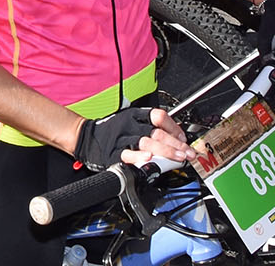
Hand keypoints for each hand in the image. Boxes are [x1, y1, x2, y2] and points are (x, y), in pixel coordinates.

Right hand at [72, 105, 189, 168]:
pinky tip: (149, 158)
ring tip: (179, 157)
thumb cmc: (111, 130)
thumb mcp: (130, 120)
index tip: (183, 138)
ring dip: (166, 151)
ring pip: (147, 142)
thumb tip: (174, 137)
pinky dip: (139, 157)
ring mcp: (123, 139)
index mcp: (136, 115)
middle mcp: (131, 125)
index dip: (174, 127)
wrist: (85, 137)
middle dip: (176, 144)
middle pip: (158, 132)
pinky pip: (128, 155)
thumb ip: (149, 127)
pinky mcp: (114, 153)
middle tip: (188, 153)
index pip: (159, 116)